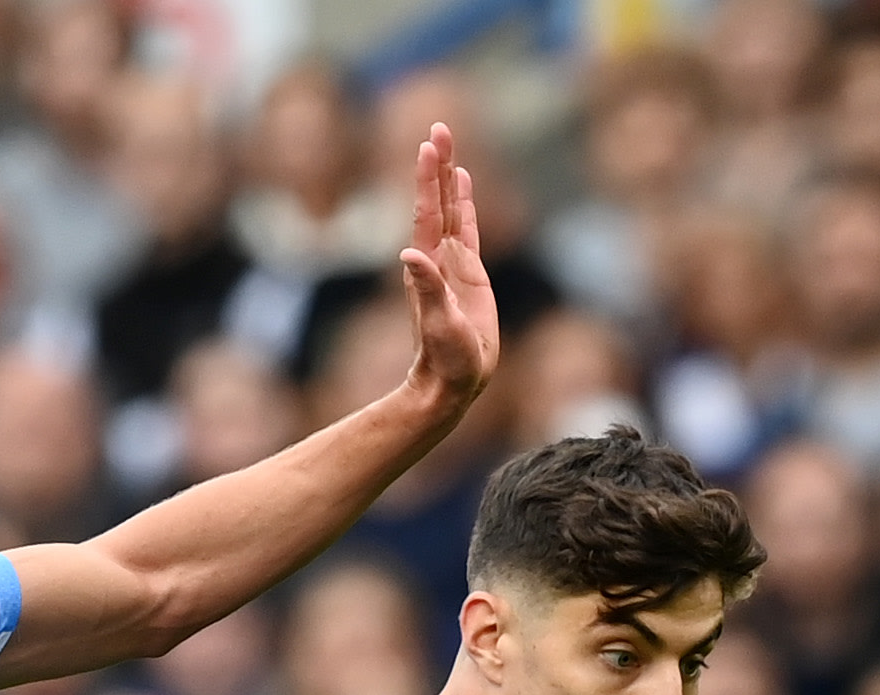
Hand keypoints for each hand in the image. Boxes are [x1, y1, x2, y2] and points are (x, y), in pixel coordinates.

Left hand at [395, 122, 498, 410]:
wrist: (451, 382)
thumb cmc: (444, 359)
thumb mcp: (437, 323)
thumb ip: (427, 289)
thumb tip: (409, 253)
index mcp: (430, 264)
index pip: (429, 212)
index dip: (429, 179)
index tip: (429, 144)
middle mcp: (438, 258)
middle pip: (439, 201)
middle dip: (439, 165)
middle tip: (439, 127)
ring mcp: (453, 263)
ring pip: (452, 210)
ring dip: (450, 178)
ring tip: (448, 145)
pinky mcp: (470, 274)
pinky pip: (467, 229)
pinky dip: (466, 204)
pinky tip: (465, 185)